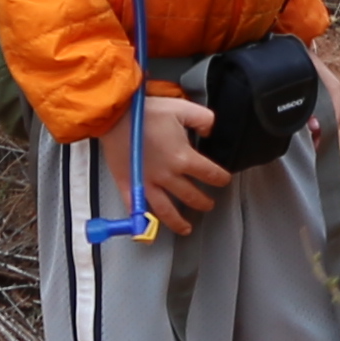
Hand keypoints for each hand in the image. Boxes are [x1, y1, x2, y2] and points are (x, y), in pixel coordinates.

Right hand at [134, 92, 222, 231]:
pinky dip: (141, 223)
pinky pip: (136, 209)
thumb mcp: (183, 108)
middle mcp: (167, 176)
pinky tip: (148, 231)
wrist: (116, 115)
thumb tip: (210, 131)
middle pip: (191, 196)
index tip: (224, 180)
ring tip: (186, 228)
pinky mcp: (129, 186)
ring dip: (178, 222)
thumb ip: (204, 119)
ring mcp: (148, 184)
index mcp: (183, 158)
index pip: (210, 174)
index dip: (220, 178)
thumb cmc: (147, 111)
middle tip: (208, 204)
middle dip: (203, 202)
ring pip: (166, 211)